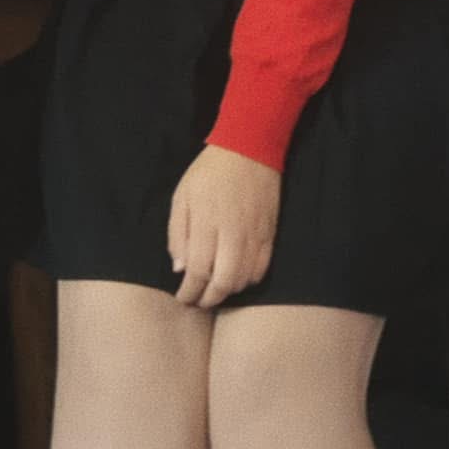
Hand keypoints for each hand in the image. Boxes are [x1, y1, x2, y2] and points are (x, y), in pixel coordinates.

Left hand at [168, 144, 280, 308]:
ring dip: (228, 291)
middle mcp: (233, 232)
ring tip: (216, 289)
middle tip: (199, 300)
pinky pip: (262, 267)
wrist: (249, 147)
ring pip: (245, 279)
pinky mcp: (270, 232)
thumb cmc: (209, 172)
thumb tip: (180, 269)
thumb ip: (178, 233)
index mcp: (207, 222)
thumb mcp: (182, 196)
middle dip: (209, 298)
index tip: (183, 297)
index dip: (189, 291)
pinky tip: (238, 277)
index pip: (198, 270)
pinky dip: (249, 280)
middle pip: (224, 282)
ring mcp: (255, 234)